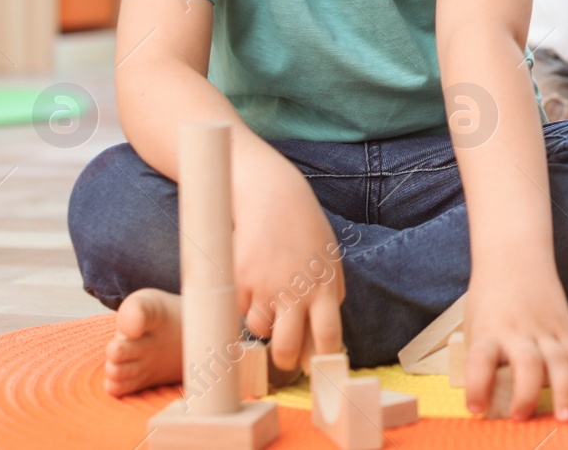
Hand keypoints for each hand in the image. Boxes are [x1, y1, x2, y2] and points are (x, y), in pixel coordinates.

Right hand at [234, 154, 345, 372]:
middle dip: (285, 361)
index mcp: (325, 288)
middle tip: (285, 359)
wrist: (272, 197)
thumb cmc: (304, 232)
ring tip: (269, 293)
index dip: (322, 360)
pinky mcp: (239, 281)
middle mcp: (296, 291)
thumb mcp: (329, 261)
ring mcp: (265, 288)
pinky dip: (245, 301)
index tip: (319, 370)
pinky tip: (254, 275)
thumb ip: (329, 296)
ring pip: (259, 330)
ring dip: (263, 323)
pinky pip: (240, 308)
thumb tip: (323, 341)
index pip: (329, 338)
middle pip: (288, 349)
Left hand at [463, 265, 567, 421]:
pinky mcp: (565, 326)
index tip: (477, 408)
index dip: (478, 386)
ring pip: (559, 361)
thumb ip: (484, 359)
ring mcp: (545, 328)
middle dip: (526, 393)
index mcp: (488, 331)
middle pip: (526, 363)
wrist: (514, 256)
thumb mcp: (475, 325)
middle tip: (522, 417)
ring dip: (565, 392)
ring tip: (567, 419)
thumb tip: (490, 399)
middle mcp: (517, 330)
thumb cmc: (489, 297)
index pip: (480, 360)